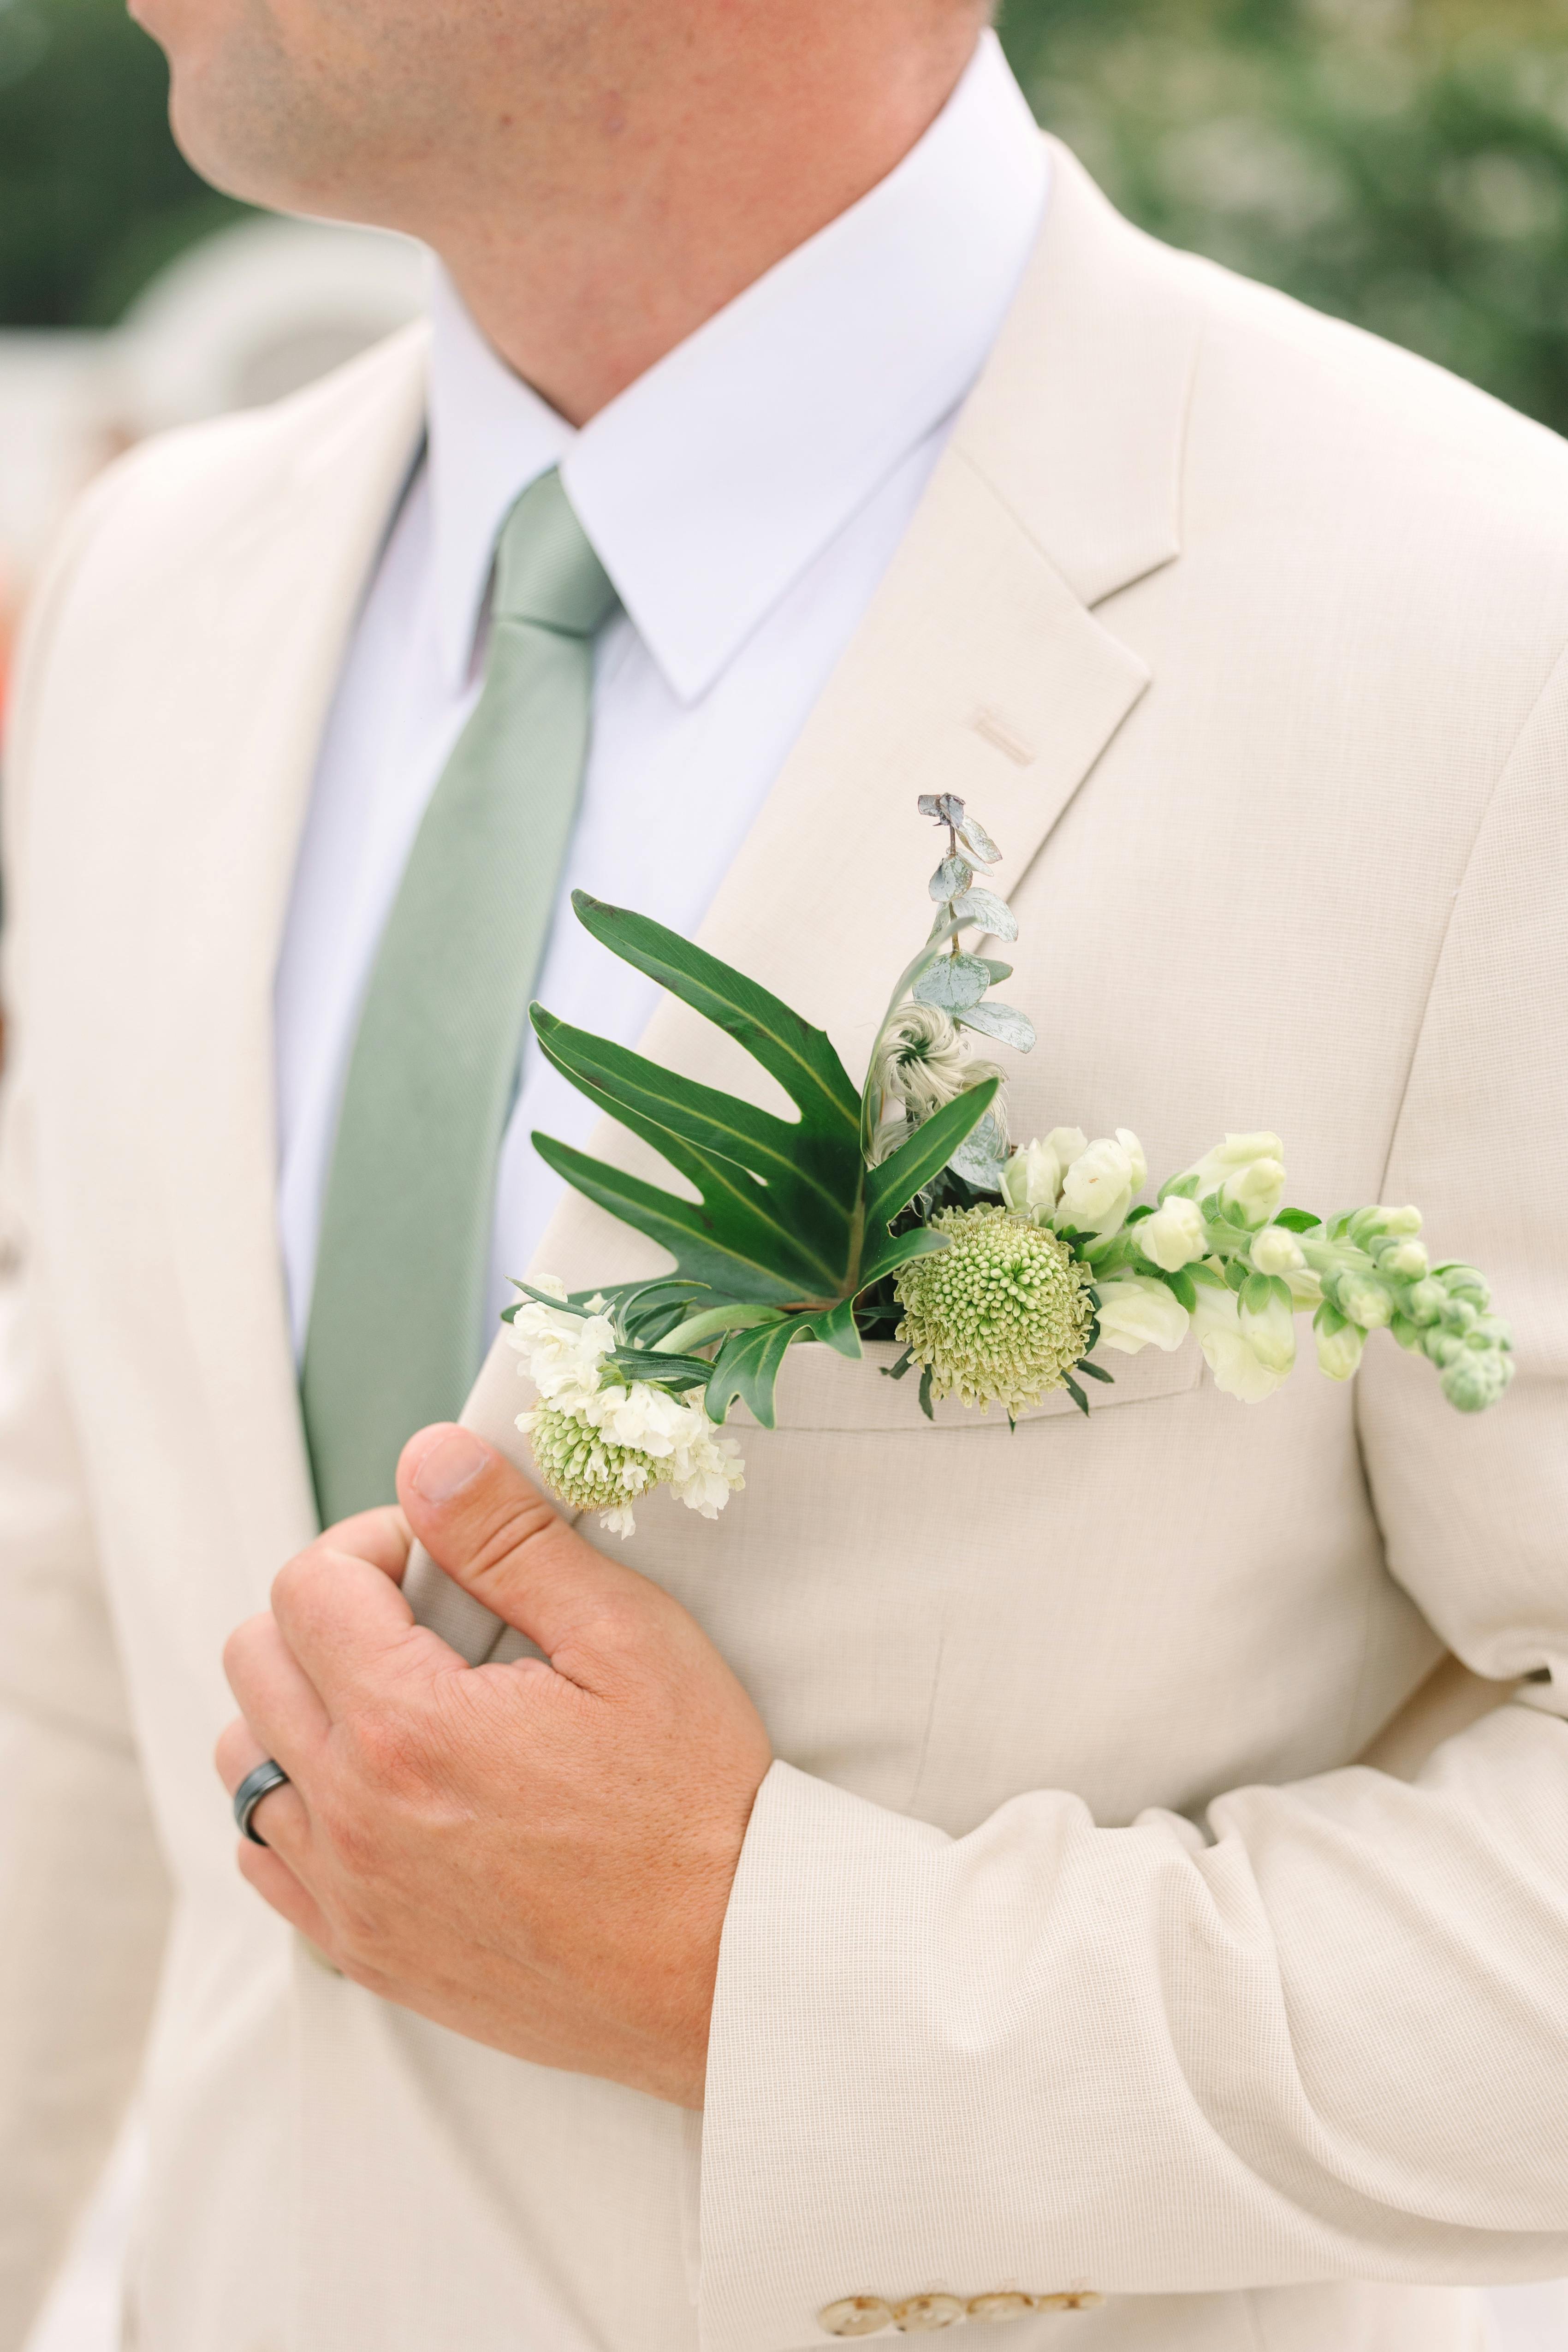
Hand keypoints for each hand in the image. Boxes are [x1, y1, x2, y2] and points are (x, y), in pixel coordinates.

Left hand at [215, 1425, 771, 2106]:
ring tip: (399, 1698)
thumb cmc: (695, 1802)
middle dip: (330, 1610)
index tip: (439, 1556)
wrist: (727, 1967)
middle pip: (255, 1660)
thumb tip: (427, 1459)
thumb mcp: (628, 1638)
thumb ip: (512, 1540)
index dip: (373, 1542)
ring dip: (301, 1706)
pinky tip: (383, 1788)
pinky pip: (268, 1859)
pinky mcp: (366, 1954)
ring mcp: (351, 1895)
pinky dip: (301, 1805)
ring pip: (243, 1759)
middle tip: (424, 1616)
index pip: (307, 1585)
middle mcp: (354, 1817)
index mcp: (408, 1727)